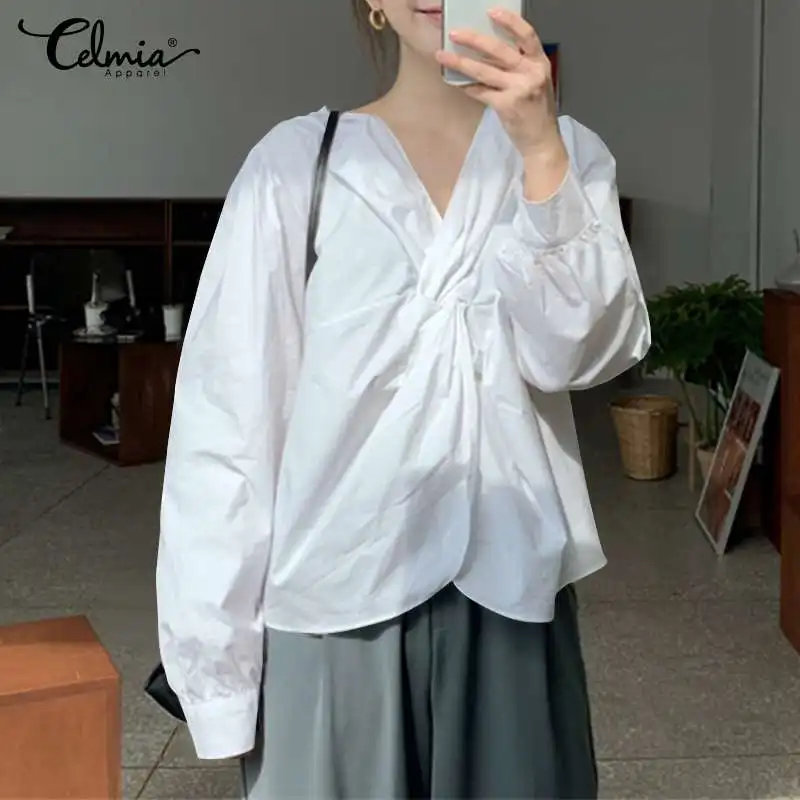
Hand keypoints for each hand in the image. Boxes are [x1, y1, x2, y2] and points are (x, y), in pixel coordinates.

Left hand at [435, 8, 565, 165]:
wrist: (542, 141)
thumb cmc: (537, 110)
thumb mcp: (536, 81)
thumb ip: (520, 65)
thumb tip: (489, 51)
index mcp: (540, 63)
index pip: (527, 35)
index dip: (510, 22)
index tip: (491, 11)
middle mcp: (531, 73)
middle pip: (500, 50)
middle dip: (474, 39)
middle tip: (455, 33)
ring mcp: (519, 89)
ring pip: (484, 71)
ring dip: (461, 62)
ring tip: (443, 56)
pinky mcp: (506, 106)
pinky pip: (480, 92)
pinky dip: (466, 87)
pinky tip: (453, 81)